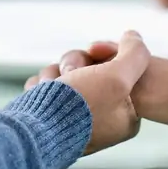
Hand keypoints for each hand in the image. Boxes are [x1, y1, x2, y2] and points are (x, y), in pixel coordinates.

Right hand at [25, 31, 151, 154]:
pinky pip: (49, 85)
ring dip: (54, 74)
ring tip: (49, 87)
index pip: (120, 71)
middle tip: (70, 74)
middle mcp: (101, 120)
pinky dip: (41, 85)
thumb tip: (134, 37)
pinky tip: (39, 92)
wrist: (32, 131)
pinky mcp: (51, 116)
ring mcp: (74, 119)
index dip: (104, 58)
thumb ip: (134, 54)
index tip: (94, 57)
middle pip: (91, 69)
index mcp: (124, 117)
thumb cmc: (78, 107)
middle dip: (74, 65)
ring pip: (68, 73)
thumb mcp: (116, 77)